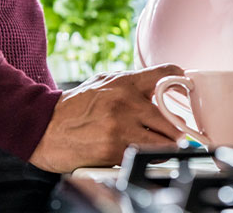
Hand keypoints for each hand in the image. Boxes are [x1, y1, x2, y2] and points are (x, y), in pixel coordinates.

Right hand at [29, 64, 185, 172]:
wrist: (44, 128)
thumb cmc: (76, 107)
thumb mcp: (104, 83)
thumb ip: (132, 85)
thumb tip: (162, 91)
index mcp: (125, 82)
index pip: (168, 73)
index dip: (183, 84)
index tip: (188, 96)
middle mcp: (125, 102)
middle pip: (173, 118)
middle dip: (178, 130)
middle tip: (180, 135)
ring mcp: (120, 127)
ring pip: (165, 142)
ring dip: (168, 148)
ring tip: (164, 147)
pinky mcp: (114, 150)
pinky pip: (146, 157)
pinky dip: (150, 159)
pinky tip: (143, 154)